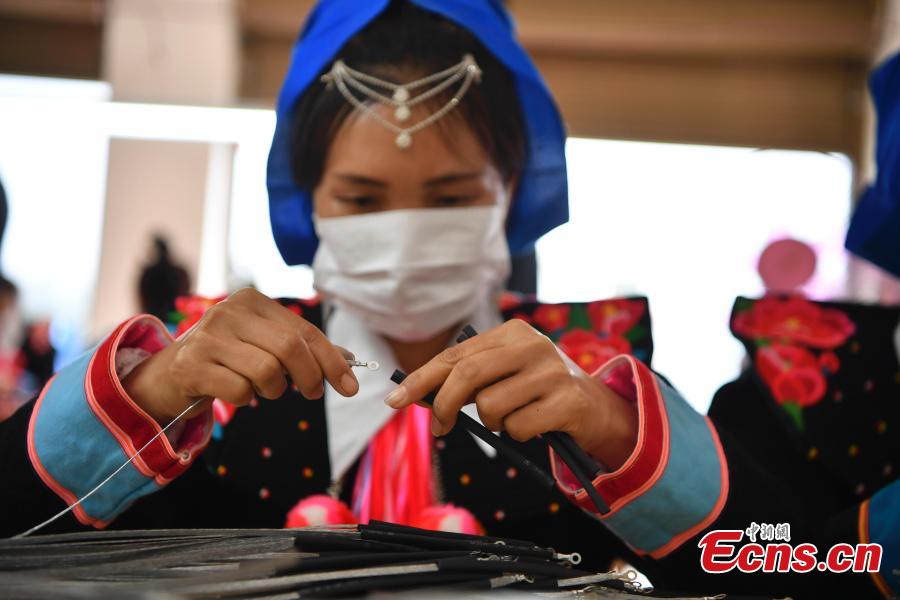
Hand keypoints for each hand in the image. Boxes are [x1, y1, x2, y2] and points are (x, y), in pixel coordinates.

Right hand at [124, 288, 358, 423]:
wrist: (169, 375)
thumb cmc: (227, 358)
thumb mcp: (263, 344)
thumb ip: (302, 348)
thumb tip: (347, 360)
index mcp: (252, 301)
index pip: (303, 330)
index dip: (332, 359)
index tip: (350, 386)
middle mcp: (229, 311)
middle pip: (289, 347)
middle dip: (310, 376)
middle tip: (313, 393)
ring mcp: (207, 337)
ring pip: (266, 371)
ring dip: (273, 389)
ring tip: (262, 389)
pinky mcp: (191, 365)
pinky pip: (239, 391)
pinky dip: (245, 399)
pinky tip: (235, 392)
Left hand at [385, 319, 637, 469]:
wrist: (597, 407)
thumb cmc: (538, 391)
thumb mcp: (506, 374)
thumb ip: (468, 378)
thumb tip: (418, 395)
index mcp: (512, 332)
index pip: (455, 355)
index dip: (421, 378)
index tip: (394, 400)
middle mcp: (532, 345)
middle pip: (468, 376)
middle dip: (445, 406)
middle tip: (440, 428)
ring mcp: (551, 372)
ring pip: (491, 407)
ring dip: (493, 423)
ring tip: (512, 418)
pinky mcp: (567, 401)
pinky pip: (518, 427)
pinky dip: (518, 434)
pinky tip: (535, 425)